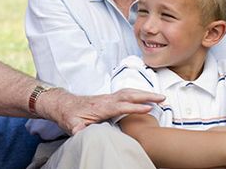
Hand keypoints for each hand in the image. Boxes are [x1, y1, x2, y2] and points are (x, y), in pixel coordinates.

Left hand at [38, 88, 164, 135]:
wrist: (63, 105)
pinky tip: (145, 96)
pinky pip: (125, 93)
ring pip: (128, 92)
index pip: (120, 106)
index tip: (148, 108)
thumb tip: (83, 133)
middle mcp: (106, 100)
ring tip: (159, 96)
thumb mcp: (72, 125)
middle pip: (128, 95)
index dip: (134, 108)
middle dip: (146, 95)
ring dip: (144, 93)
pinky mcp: (108, 98)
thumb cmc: (69, 115)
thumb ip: (79, 130)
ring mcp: (108, 97)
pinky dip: (137, 93)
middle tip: (162, 98)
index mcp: (100, 107)